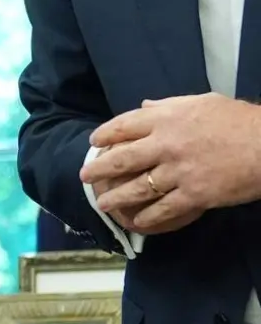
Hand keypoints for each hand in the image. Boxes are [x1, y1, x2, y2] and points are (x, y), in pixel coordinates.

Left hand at [83, 94, 260, 231]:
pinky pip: (163, 209)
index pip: (123, 126)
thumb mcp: (202, 102)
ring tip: (102, 204)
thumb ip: (169, 105)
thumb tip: (146, 106)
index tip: (94, 142)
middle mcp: (165, 145)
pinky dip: (147, 216)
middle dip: (99, 169)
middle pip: (122, 159)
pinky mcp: (194, 195)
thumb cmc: (238, 120)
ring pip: (137, 188)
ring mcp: (177, 172)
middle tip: (83, 176)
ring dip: (116, 198)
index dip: (105, 135)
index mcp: (165, 118)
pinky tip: (137, 221)